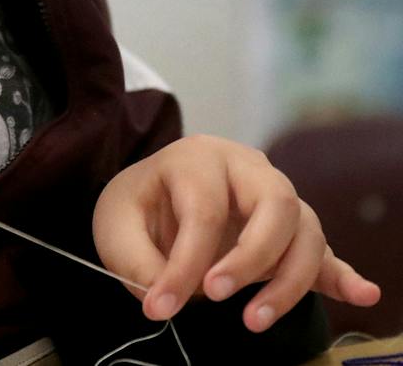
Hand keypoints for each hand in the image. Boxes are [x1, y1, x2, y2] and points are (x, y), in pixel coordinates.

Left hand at [93, 134, 381, 330]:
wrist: (152, 199)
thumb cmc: (138, 206)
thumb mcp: (115, 225)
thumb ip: (136, 259)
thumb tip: (164, 296)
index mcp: (197, 157)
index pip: (203, 210)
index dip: (185, 263)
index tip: (163, 305)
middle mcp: (247, 169)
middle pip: (276, 204)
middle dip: (251, 257)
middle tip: (216, 296)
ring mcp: (275, 198)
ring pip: (306, 231)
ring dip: (288, 281)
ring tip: (254, 321)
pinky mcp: (291, 233)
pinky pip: (325, 252)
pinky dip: (343, 276)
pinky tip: (362, 294)